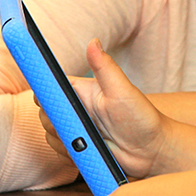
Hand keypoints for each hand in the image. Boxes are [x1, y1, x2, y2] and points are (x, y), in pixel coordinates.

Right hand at [38, 38, 172, 178]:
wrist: (151, 151)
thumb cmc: (141, 117)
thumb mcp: (123, 90)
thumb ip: (105, 67)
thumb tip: (94, 42)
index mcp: (83, 90)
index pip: (51, 86)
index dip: (44, 93)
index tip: (47, 101)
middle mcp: (77, 107)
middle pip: (45, 112)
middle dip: (55, 121)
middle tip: (77, 125)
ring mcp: (77, 128)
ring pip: (50, 133)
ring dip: (64, 139)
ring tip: (89, 139)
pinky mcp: (78, 147)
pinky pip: (59, 150)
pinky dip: (68, 153)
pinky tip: (87, 151)